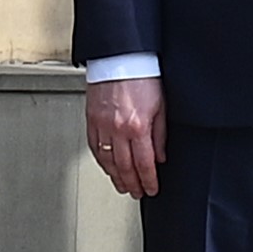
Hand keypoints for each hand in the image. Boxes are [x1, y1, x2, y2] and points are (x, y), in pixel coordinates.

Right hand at [83, 78, 166, 200]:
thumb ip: (160, 135)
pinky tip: (106, 166)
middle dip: (132, 183)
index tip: (151, 189)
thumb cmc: (142, 76)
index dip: (148, 180)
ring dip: (115, 176)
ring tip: (122, 185)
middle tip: (136, 193)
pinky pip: (94, 147)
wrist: (120, 58)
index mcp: (137, 127)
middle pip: (124, 167)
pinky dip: (101, 160)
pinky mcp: (91, 119)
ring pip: (107, 160)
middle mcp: (117, 129)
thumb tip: (160, 156)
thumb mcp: (160, 106)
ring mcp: (102, 125)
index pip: (144, 164)